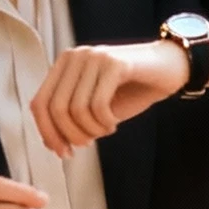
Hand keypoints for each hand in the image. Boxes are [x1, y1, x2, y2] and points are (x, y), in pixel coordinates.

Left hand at [30, 40, 187, 158]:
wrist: (169, 68)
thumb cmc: (131, 89)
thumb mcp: (94, 106)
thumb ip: (71, 119)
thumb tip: (51, 144)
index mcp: (64, 65)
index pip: (39, 104)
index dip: (47, 133)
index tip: (63, 152)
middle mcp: (75, 56)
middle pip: (56, 109)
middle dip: (71, 135)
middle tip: (88, 143)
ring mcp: (94, 56)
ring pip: (76, 109)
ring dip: (91, 130)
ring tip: (106, 130)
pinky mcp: (115, 63)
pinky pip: (98, 105)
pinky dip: (105, 123)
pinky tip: (114, 124)